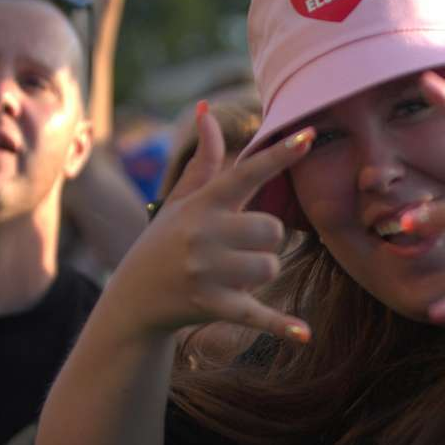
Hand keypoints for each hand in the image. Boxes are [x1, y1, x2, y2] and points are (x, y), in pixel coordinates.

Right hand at [123, 103, 311, 339]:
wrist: (134, 297)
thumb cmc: (165, 241)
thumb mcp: (182, 201)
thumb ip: (204, 161)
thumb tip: (207, 111)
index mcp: (202, 204)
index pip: (247, 173)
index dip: (280, 155)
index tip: (310, 136)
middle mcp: (203, 235)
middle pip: (273, 230)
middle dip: (267, 240)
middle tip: (242, 247)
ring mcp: (207, 272)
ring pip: (270, 267)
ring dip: (263, 273)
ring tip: (236, 274)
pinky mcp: (212, 306)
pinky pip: (257, 314)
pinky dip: (281, 326)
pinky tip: (304, 334)